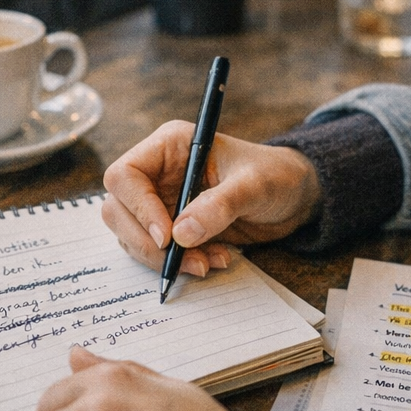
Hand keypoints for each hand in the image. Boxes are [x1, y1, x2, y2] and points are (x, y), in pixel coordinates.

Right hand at [102, 122, 320, 277]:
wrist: (292, 196)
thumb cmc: (275, 176)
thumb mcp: (254, 186)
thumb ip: (219, 206)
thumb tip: (181, 234)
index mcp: (169, 147)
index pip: (125, 176)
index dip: (138, 208)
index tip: (167, 238)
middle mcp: (157, 173)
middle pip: (118, 210)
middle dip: (147, 243)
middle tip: (184, 261)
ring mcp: (160, 201)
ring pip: (131, 235)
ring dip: (164, 259)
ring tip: (209, 262)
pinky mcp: (170, 227)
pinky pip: (154, 251)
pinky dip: (177, 264)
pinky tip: (212, 260)